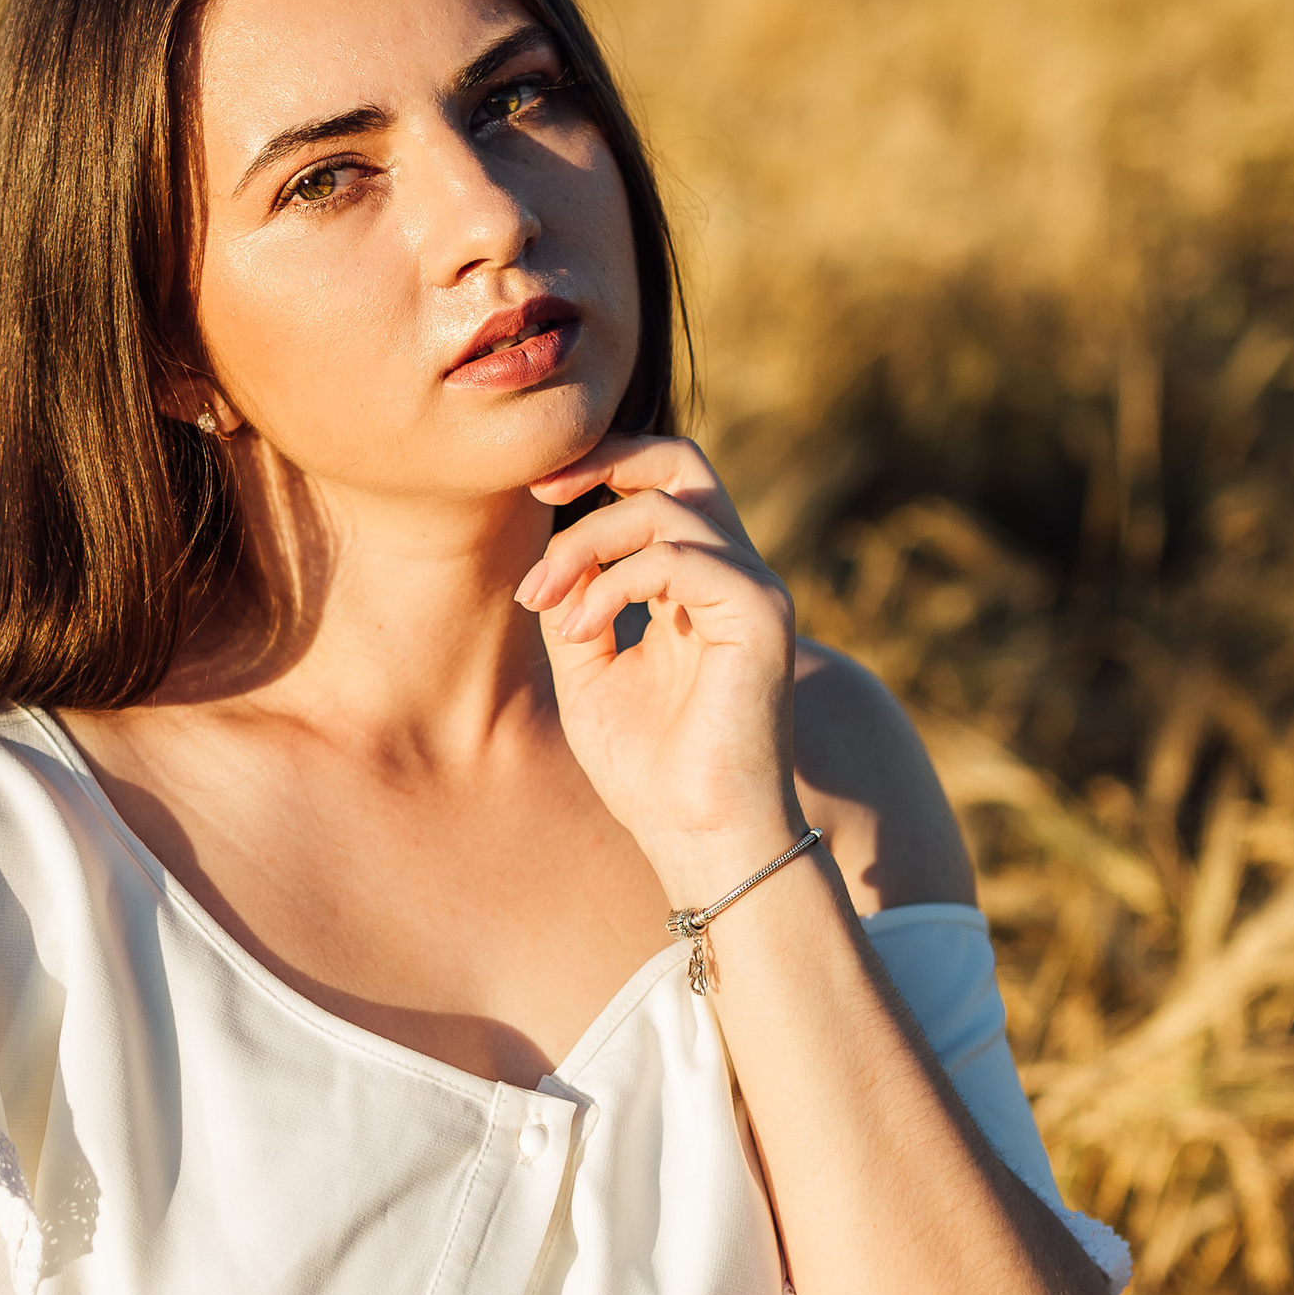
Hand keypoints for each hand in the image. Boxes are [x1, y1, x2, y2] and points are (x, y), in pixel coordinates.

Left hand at [515, 432, 802, 897]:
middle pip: (680, 460)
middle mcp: (733, 574)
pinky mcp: (760, 612)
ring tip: (548, 607)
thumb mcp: (589, 670)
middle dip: (601, 459)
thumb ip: (577, 601)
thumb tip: (552, 554)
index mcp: (698, 583)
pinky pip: (677, 557)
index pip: (660, 483)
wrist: (697, 835)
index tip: (533, 491)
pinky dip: (612, 581)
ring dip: (585, 546)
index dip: (598, 466)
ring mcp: (753, 589)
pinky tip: (581, 630)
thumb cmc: (648, 769)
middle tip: (538, 491)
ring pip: (665, 507)